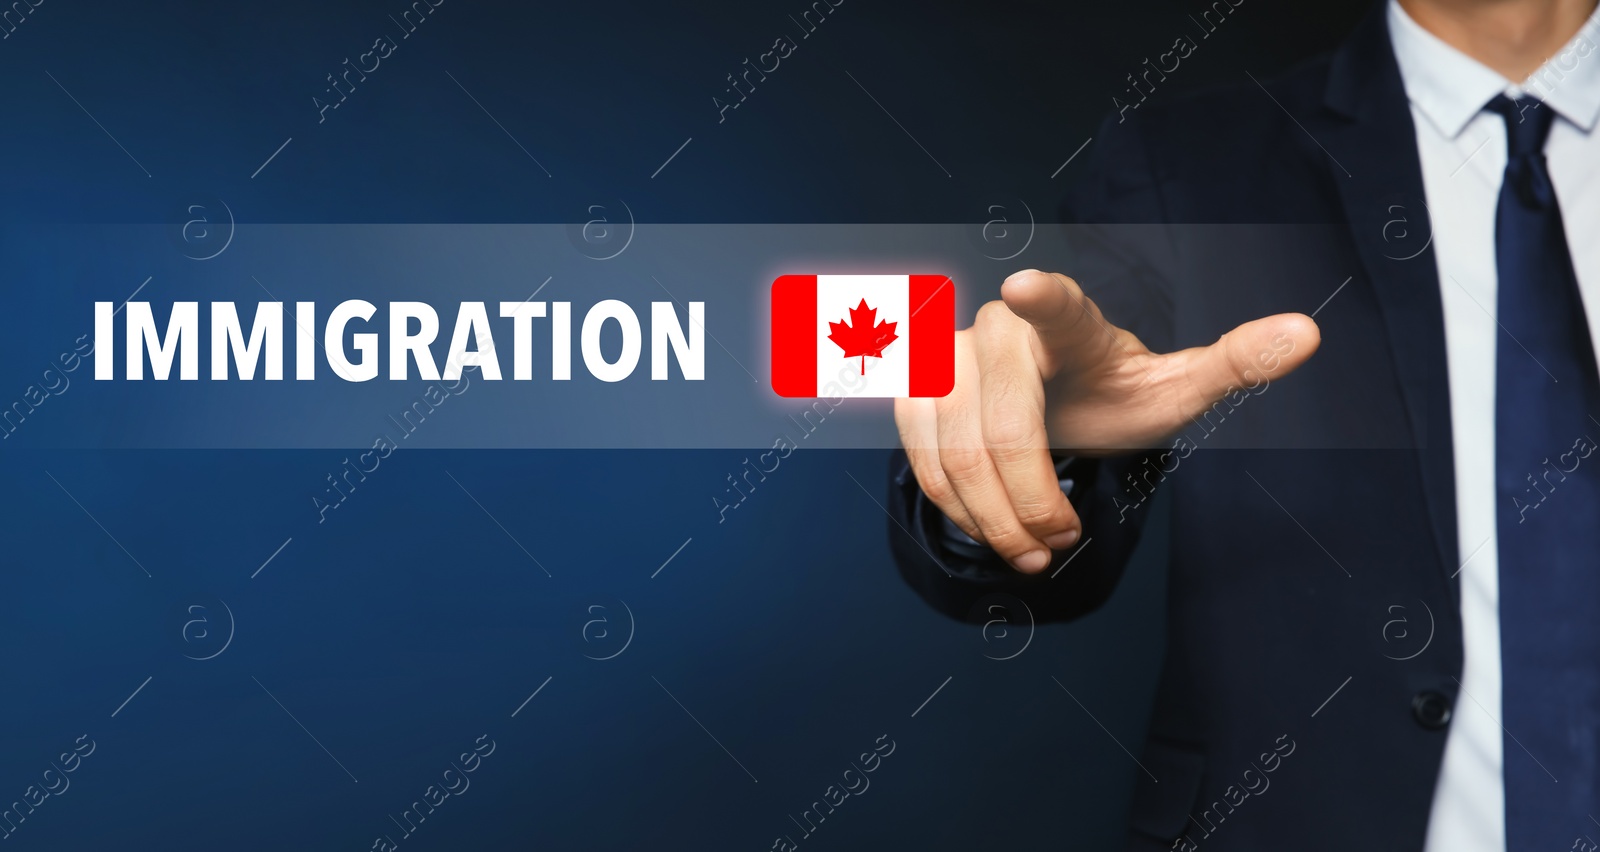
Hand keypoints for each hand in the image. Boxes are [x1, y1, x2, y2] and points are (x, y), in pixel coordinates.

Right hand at [894, 269, 1319, 572]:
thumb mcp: (1174, 387)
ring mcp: (949, 358)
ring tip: (1034, 550)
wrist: (1051, 400)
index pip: (1059, 308)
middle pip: (1005, 427)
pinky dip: (959, 510)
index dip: (1042, 299)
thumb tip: (1310, 332)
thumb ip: (1233, 363)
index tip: (1024, 286)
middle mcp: (1002, 330)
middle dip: (1032, 501)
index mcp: (1073, 326)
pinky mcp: (916, 391)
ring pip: (957, 453)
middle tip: (1063, 543)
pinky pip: (923, 461)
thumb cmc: (1113, 393)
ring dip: (996, 519)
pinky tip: (994, 530)